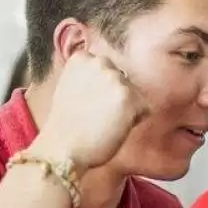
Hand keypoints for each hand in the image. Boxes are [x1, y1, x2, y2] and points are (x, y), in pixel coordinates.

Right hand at [32, 51, 147, 172]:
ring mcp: (115, 79)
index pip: (107, 69)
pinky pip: (145, 109)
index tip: (86, 103)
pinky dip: (134, 121)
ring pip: (135, 95)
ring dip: (126, 110)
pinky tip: (114, 128)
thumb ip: (89, 77)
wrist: (62, 149)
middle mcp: (99, 62)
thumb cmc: (65, 127)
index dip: (101, 90)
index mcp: (82, 58)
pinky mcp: (128, 98)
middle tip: (96, 116)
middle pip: (123, 80)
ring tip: (103, 122)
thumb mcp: (70, 88)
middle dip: (116, 97)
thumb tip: (110, 80)